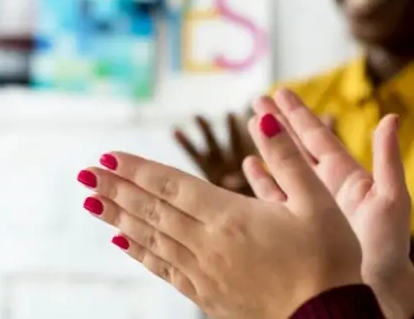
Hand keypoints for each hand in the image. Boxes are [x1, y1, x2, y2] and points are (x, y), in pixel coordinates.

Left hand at [81, 114, 361, 318]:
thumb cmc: (328, 260)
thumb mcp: (317, 201)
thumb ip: (286, 159)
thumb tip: (262, 118)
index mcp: (231, 216)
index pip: (171, 185)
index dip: (137, 169)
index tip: (108, 156)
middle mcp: (208, 243)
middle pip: (152, 209)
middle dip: (116, 188)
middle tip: (85, 172)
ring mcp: (204, 271)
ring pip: (151, 238)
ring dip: (119, 217)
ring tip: (91, 201)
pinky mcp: (208, 295)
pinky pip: (164, 268)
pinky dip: (141, 252)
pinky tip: (123, 241)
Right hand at [247, 89, 413, 317]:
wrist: (375, 289)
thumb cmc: (389, 247)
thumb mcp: (392, 199)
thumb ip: (388, 159)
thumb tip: (390, 117)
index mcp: (345, 175)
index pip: (316, 136)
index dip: (299, 114)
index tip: (281, 92)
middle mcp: (323, 186)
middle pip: (294, 146)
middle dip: (277, 122)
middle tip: (257, 100)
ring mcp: (308, 206)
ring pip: (282, 168)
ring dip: (266, 146)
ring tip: (250, 124)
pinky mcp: (296, 226)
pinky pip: (273, 197)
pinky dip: (261, 180)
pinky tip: (248, 165)